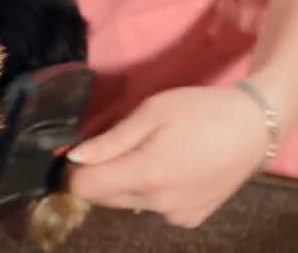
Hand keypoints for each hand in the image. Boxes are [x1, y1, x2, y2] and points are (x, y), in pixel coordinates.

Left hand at [65, 85, 274, 227]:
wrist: (255, 126)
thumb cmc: (200, 110)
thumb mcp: (152, 112)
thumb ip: (110, 140)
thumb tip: (74, 158)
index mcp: (146, 174)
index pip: (85, 189)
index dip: (74, 171)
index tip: (78, 153)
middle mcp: (158, 203)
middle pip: (103, 197)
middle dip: (99, 174)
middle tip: (119, 146)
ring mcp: (176, 215)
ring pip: (126, 203)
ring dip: (124, 182)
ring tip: (149, 153)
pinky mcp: (190, 219)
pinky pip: (152, 208)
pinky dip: (149, 192)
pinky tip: (169, 168)